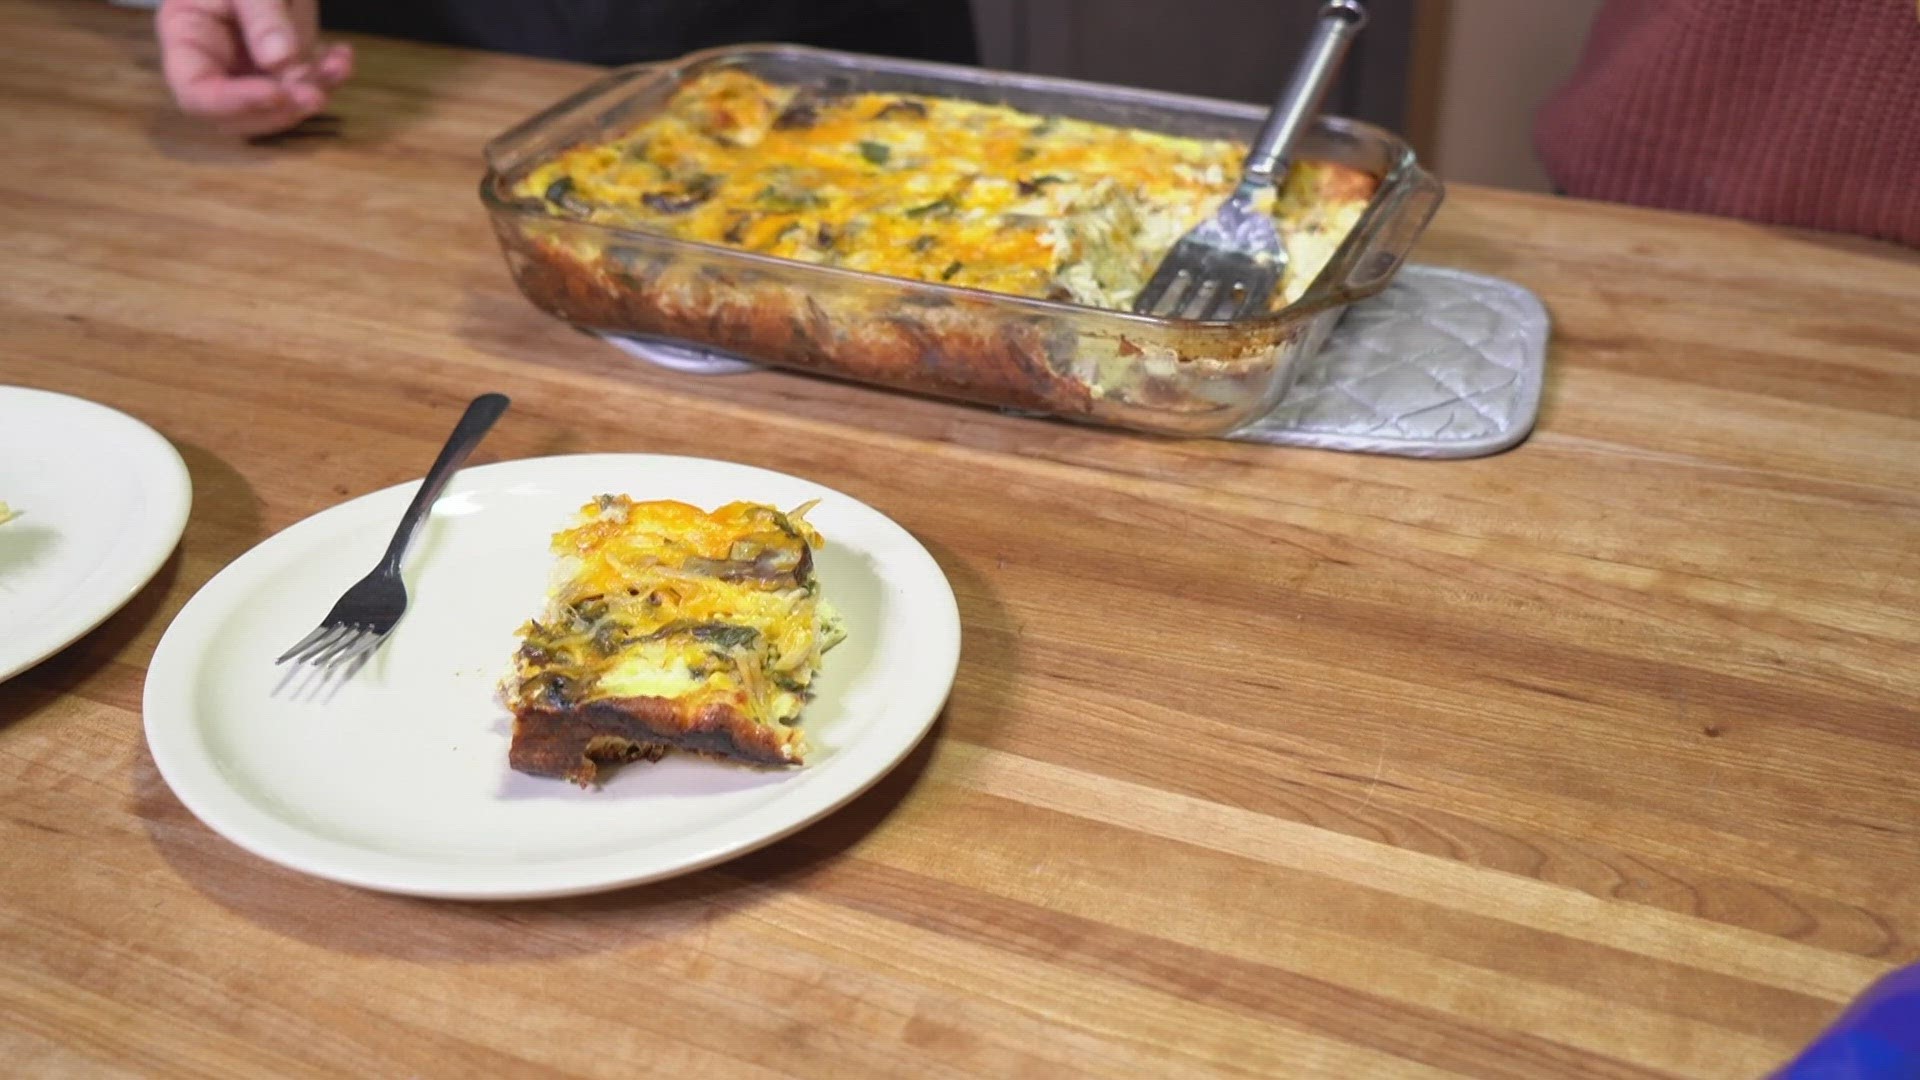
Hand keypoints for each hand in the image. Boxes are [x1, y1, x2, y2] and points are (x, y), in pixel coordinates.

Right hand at [158, 0, 353, 136]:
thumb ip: (262, 14)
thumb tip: (281, 61)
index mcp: (186, 35)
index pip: (195, 92)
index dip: (234, 103)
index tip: (276, 93)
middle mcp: (213, 61)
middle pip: (235, 116)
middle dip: (279, 112)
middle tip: (316, 95)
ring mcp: (247, 68)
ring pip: (276, 108)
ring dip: (311, 94)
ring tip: (338, 65)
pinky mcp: (281, 67)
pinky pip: (303, 88)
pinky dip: (327, 80)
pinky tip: (342, 57)